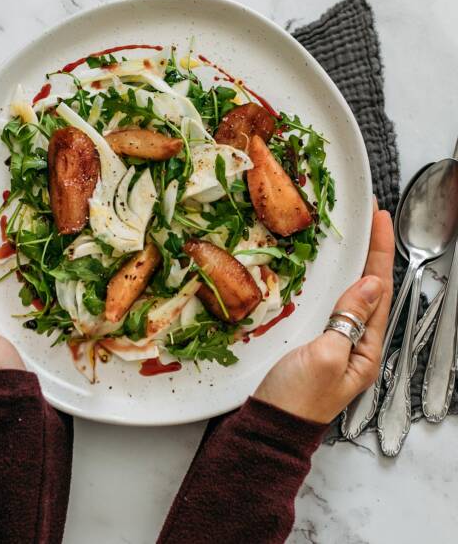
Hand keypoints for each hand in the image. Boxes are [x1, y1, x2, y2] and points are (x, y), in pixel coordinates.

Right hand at [253, 203, 394, 422]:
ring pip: (347, 296)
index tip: (378, 218)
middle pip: (368, 289)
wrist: (267, 426)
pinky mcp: (309, 344)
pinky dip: (329, 283)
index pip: (378, 289)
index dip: (378, 251)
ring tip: (351, 238)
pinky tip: (323, 274)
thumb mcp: (325, 356)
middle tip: (367, 219)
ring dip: (351, 265)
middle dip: (369, 253)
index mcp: (366, 349)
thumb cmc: (296, 399)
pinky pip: (326, 306)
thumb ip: (349, 320)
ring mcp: (332, 343)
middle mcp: (354, 344)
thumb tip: (371, 284)